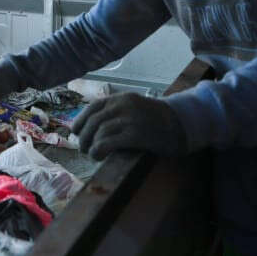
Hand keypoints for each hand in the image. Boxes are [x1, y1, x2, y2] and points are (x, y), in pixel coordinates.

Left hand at [72, 92, 186, 159]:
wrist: (182, 124)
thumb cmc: (156, 120)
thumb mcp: (135, 108)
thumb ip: (116, 112)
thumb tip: (92, 127)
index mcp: (121, 98)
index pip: (93, 107)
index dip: (80, 120)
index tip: (75, 132)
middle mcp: (123, 106)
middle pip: (93, 121)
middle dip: (83, 137)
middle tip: (82, 148)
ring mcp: (130, 119)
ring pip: (99, 132)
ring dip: (90, 145)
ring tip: (92, 154)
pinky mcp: (135, 134)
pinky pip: (107, 142)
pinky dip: (98, 150)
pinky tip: (98, 156)